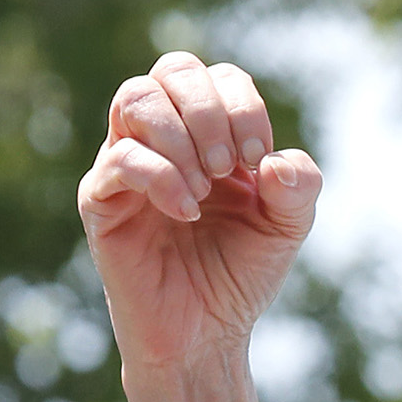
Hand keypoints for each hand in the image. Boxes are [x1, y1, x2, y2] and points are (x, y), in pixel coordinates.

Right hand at [77, 52, 322, 401]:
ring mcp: (127, 164)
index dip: (244, 107)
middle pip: (173, 69)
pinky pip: (119, 159)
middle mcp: (164, 138)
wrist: (207, 332)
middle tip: (230, 168)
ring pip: (136, 99)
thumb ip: (299, 187)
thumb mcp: (288, 226)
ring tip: (207, 190)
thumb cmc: (241, 271)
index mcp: (210, 134)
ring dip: (182, 137)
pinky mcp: (101, 200)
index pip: (219, 77)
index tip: (259, 161)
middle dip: (211, 111)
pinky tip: (187, 212)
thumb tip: (275, 161)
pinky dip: (162, 177)